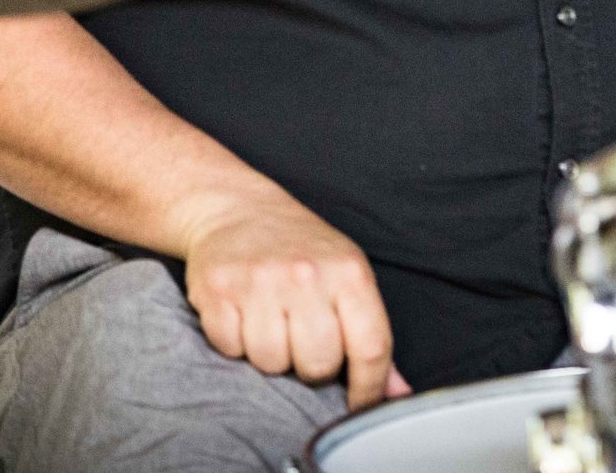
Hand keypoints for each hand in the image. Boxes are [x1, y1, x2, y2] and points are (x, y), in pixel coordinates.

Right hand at [181, 192, 409, 409]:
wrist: (237, 208)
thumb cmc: (300, 248)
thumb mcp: (347, 276)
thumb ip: (371, 335)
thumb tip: (397, 394)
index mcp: (349, 272)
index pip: (371, 348)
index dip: (368, 389)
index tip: (358, 407)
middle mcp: (306, 274)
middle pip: (318, 365)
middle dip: (311, 368)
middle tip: (302, 342)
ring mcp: (260, 281)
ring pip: (271, 363)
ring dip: (270, 355)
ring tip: (271, 323)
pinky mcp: (218, 289)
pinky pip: (230, 348)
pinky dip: (234, 342)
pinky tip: (242, 315)